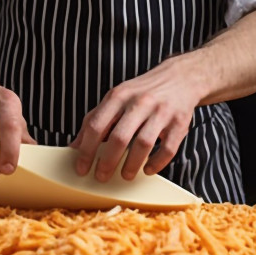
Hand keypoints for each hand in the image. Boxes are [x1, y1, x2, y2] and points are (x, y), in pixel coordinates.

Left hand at [70, 59, 199, 181]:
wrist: (180, 77)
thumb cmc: (142, 92)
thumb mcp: (116, 98)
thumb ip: (95, 119)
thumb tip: (75, 146)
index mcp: (119, 95)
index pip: (96, 125)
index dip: (86, 150)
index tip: (82, 168)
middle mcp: (139, 102)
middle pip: (119, 137)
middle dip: (107, 162)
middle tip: (102, 177)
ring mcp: (161, 112)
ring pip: (143, 144)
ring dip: (131, 165)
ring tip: (125, 175)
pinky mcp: (179, 123)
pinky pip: (168, 149)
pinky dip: (156, 163)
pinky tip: (148, 169)